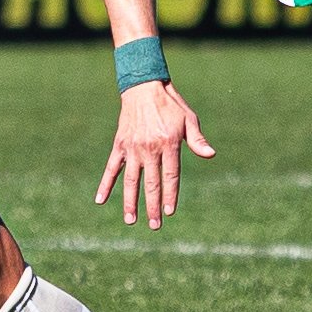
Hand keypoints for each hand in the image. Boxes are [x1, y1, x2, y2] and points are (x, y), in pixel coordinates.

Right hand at [96, 81, 215, 230]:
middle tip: (154, 225)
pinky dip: (105, 184)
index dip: (170, 194)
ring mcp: (132, 148)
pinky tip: (100, 200)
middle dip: (152, 206)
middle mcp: (149, 148)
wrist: (143, 86)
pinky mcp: (120, 145)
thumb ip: (197, 140)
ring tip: (131, 220)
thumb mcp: (189, 119)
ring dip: (130, 202)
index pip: (170, 176)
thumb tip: (211, 155)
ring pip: (131, 180)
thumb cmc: (170, 105)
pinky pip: (111, 168)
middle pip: (151, 183)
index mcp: (169, 143)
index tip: (169, 211)